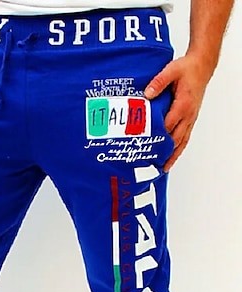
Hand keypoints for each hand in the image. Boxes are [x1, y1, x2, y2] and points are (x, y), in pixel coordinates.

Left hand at [144, 54, 212, 171]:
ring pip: (182, 142)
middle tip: (154, 164)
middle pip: (176, 139)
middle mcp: (188, 115)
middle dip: (165, 152)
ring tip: (164, 168)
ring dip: (173, 155)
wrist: (201, 66)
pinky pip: (185, 138)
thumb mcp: (171, 70)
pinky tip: (171, 158)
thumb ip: (158, 82)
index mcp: (183, 104)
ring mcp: (190, 119)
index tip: (146, 145)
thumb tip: (146, 94)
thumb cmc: (187, 69)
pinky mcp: (190, 120)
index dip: (158, 135)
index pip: (169, 124)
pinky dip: (178, 150)